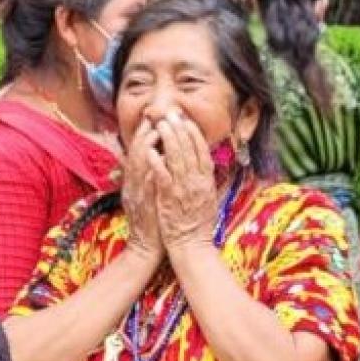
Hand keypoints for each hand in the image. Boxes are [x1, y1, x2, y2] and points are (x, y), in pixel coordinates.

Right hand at [120, 123, 166, 264]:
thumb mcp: (144, 196)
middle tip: (156, 115)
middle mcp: (133, 185)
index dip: (144, 133)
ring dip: (148, 146)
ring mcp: (137, 194)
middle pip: (136, 153)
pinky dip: (153, 169)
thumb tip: (155, 159)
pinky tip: (160, 157)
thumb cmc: (151, 222)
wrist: (146, 248)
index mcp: (134, 182)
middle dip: (146, 133)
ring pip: (139, 165)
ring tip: (157, 129)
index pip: (138, 152)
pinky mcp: (145, 205)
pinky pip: (147, 184)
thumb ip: (147, 178)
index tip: (154, 118)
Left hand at [151, 111, 219, 254]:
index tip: (186, 121)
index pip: (202, 151)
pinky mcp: (170, 198)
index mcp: (207, 181)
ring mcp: (183, 189)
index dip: (194, 134)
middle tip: (171, 114)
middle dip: (180, 129)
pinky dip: (157, 162)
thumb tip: (204, 165)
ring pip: (177, 158)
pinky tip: (151, 151)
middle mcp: (197, 182)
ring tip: (161, 124)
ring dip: (169, 139)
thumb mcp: (208, 199)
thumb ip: (205, 181)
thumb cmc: (197, 225)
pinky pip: (163, 176)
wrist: (191, 246)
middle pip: (190, 149)